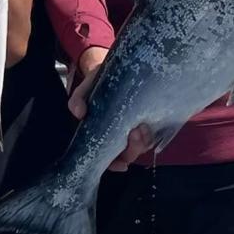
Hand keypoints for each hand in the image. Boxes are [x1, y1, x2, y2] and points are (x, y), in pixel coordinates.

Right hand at [67, 46, 154, 170]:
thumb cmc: (100, 83)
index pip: (108, 159)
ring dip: (144, 141)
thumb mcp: (86, 88)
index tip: (120, 164)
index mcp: (102, 134)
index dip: (114, 165)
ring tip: (143, 126)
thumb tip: (78, 112)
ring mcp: (136, 128)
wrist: (118, 68)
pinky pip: (155, 134)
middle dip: (133, 148)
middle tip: (134, 133)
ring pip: (143, 146)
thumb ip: (79, 98)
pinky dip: (153, 133)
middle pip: (128, 155)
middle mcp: (120, 135)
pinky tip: (150, 124)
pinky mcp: (151, 119)